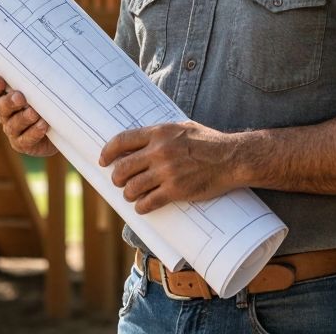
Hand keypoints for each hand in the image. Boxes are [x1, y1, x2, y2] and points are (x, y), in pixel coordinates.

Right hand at [0, 74, 57, 156]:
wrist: (62, 128)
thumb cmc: (50, 101)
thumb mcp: (45, 88)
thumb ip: (41, 78)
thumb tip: (52, 63)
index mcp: (7, 95)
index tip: (0, 81)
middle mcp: (6, 112)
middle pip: (1, 106)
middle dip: (9, 102)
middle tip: (20, 97)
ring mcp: (12, 129)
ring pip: (13, 124)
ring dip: (23, 118)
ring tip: (34, 113)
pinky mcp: (22, 143)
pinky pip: (25, 139)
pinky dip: (34, 132)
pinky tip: (42, 125)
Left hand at [99, 121, 236, 214]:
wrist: (231, 158)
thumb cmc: (209, 142)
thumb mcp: (183, 128)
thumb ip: (161, 133)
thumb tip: (140, 140)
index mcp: (159, 133)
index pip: (122, 141)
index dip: (108, 152)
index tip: (103, 160)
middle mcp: (159, 152)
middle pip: (123, 168)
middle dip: (117, 178)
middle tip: (119, 182)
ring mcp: (167, 172)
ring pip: (132, 188)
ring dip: (128, 194)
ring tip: (132, 195)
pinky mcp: (175, 190)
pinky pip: (148, 202)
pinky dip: (141, 207)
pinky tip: (143, 206)